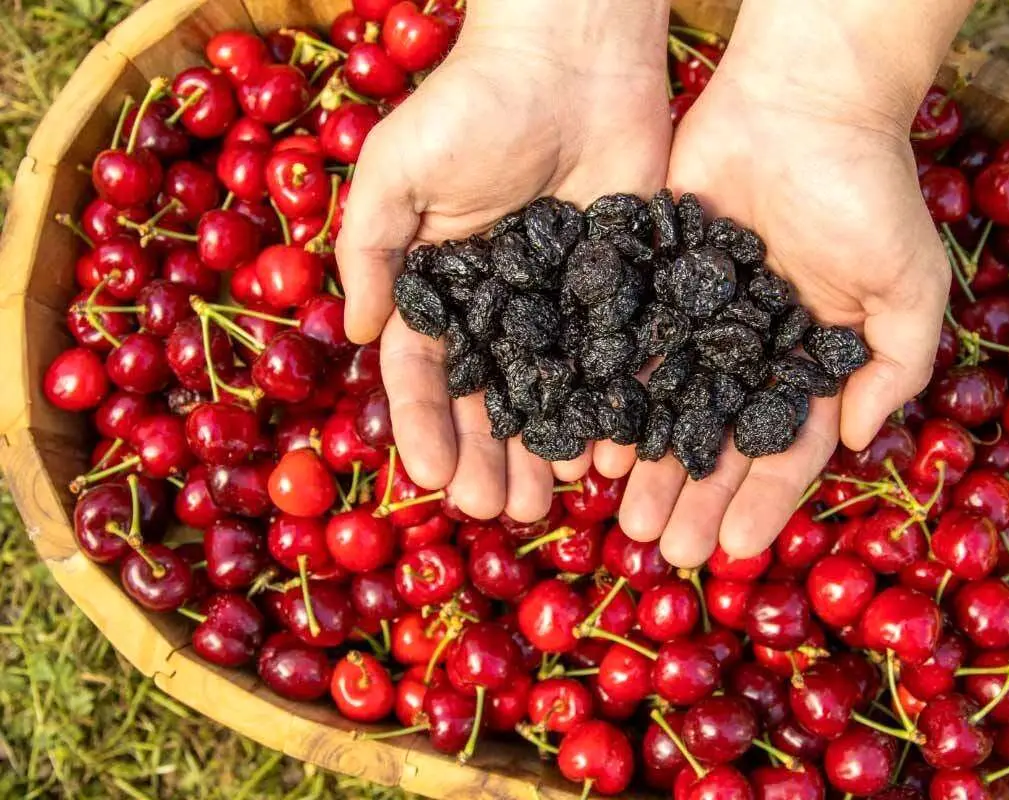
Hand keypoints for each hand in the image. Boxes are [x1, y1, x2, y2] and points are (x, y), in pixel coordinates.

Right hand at [337, 2, 670, 521]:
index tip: (432, 479)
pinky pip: (614, 362)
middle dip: (490, 458)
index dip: (426, 428)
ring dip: (548, 450)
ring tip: (551, 501)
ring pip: (553, 395)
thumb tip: (361, 333)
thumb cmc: (473, 101)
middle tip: (500, 511)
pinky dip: (611, 410)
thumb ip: (370, 250)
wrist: (574, 53)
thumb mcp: (397, 169)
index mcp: (441, 284)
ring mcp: (562, 303)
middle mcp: (500, 305)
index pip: (425, 372)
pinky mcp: (620, 290)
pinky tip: (611, 453)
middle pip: (491, 399)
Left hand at [602, 48, 950, 566]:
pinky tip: (596, 442)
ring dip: (649, 465)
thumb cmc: (868, 190)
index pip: (785, 447)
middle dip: (695, 497)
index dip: (763, 501)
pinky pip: (629, 349)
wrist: (803, 98)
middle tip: (665, 550)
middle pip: (717, 440)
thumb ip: (894, 367)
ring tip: (624, 515)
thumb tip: (857, 442)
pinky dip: (613, 396)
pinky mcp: (653, 279)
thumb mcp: (908, 285)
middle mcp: (750, 350)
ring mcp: (699, 319)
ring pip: (667, 407)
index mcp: (809, 359)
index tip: (737, 550)